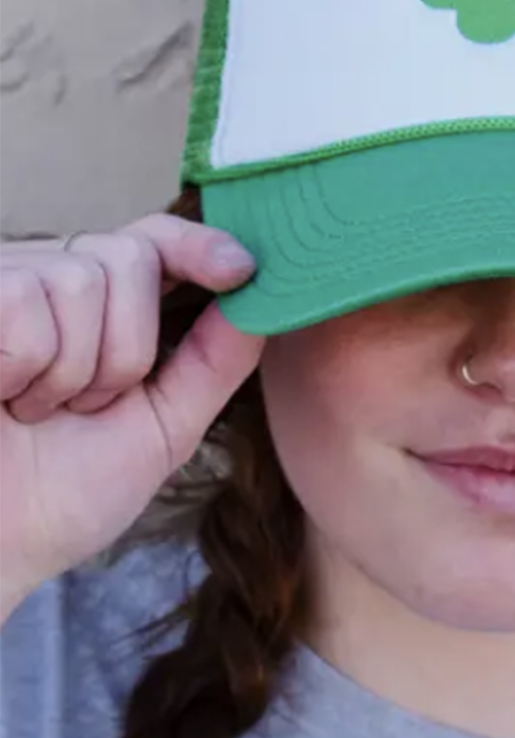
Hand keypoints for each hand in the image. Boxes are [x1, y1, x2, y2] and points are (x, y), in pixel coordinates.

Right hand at [0, 214, 264, 607]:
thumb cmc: (63, 496)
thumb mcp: (164, 428)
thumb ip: (214, 362)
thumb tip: (266, 297)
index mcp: (103, 310)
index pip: (156, 241)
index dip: (200, 244)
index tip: (242, 270)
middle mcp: (50, 281)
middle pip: (130, 259)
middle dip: (127, 352)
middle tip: (83, 406)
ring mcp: (4, 285)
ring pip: (79, 280)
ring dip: (70, 370)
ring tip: (33, 409)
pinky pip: (21, 303)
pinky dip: (20, 366)